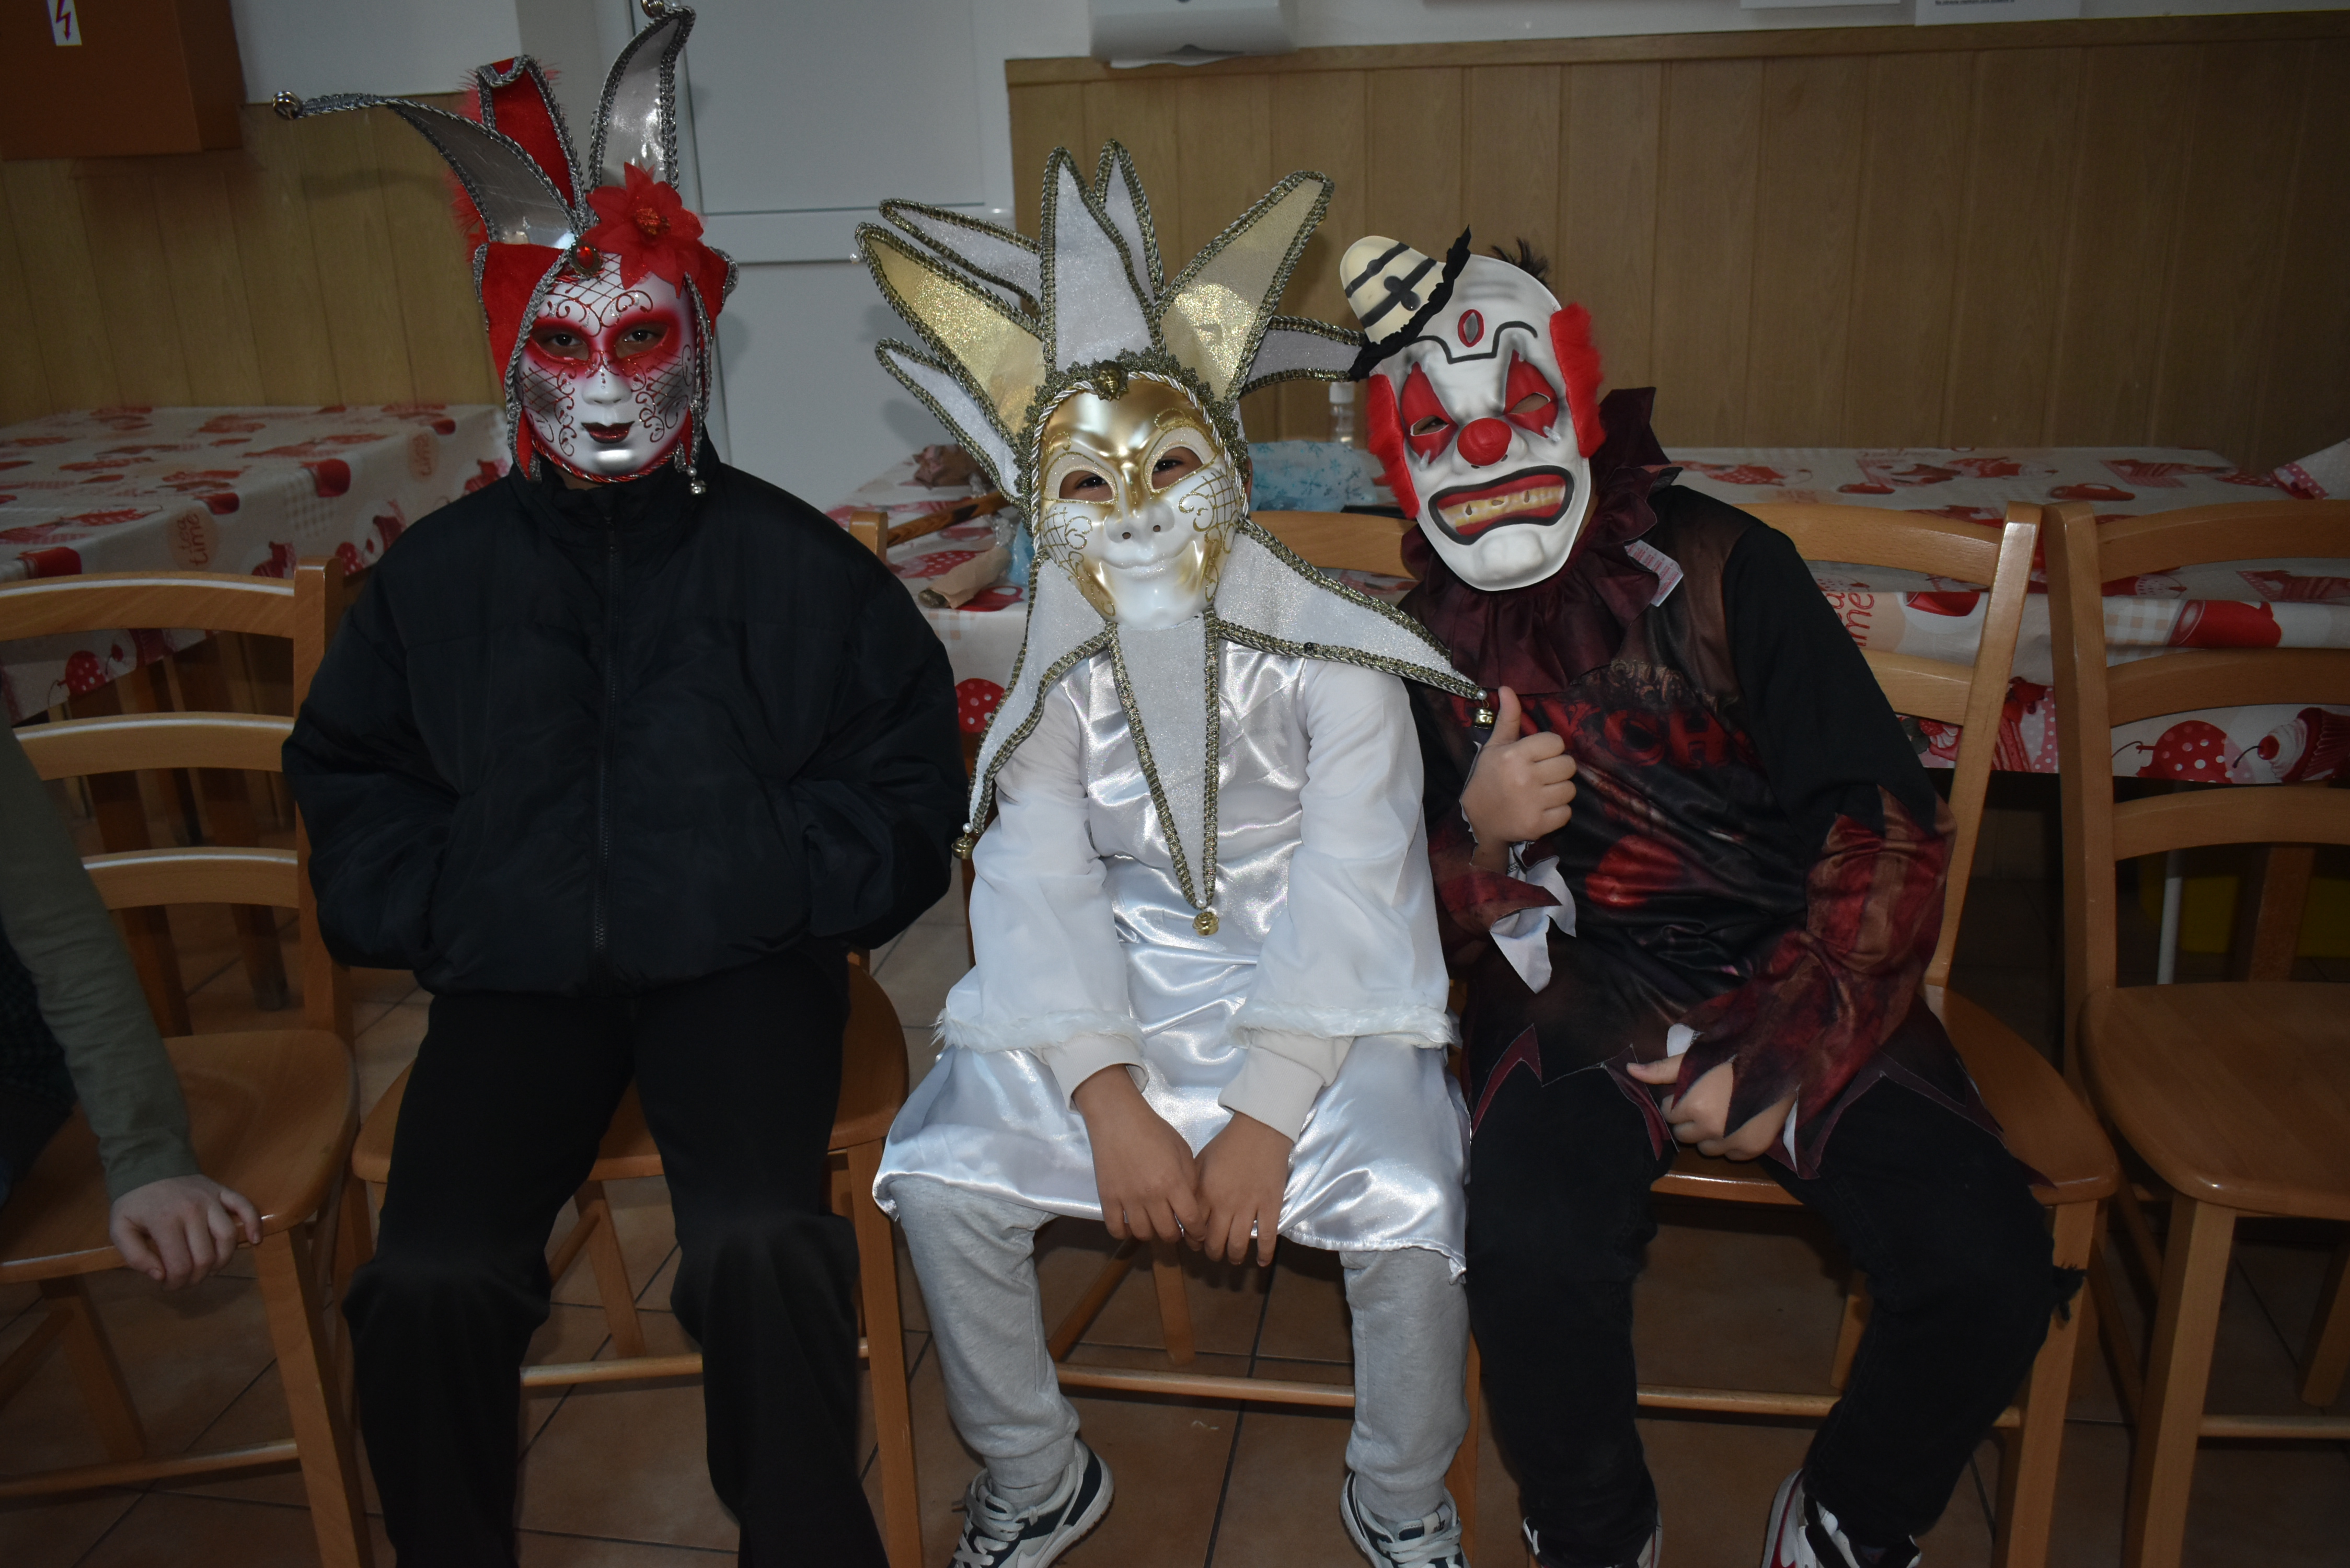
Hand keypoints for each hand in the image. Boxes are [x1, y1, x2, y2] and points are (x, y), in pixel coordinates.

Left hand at [109, 1175, 261, 1288]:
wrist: (148, 1166)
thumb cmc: (134, 1203)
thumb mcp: (119, 1230)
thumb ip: (135, 1257)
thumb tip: (160, 1276)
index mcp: (165, 1222)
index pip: (180, 1265)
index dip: (176, 1283)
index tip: (168, 1285)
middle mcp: (192, 1211)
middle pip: (205, 1257)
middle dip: (196, 1278)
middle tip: (185, 1280)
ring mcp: (211, 1200)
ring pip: (227, 1238)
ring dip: (222, 1261)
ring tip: (209, 1268)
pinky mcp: (222, 1191)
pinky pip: (246, 1207)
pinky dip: (253, 1225)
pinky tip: (255, 1241)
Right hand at [1073, 1067, 1201, 1245]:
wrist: (1119, 1119)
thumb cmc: (1154, 1131)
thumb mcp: (1182, 1151)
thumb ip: (1190, 1179)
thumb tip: (1193, 1205)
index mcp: (1173, 1182)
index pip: (1191, 1220)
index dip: (1198, 1232)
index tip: (1198, 1233)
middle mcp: (1151, 1195)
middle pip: (1167, 1233)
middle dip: (1176, 1235)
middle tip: (1175, 1228)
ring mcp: (1127, 1198)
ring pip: (1143, 1234)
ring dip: (1152, 1233)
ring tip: (1154, 1224)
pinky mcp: (1107, 1198)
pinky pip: (1116, 1229)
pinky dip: (1125, 1232)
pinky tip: (1131, 1224)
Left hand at [1193, 1112, 1290, 1265]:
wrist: (1260, 1130)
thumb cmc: (1227, 1143)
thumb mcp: (1201, 1161)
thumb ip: (1193, 1185)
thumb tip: (1185, 1205)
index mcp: (1206, 1193)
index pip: (1194, 1227)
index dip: (1193, 1241)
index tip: (1194, 1244)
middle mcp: (1225, 1204)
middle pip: (1215, 1241)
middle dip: (1212, 1253)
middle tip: (1213, 1254)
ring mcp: (1249, 1206)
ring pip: (1238, 1244)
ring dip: (1233, 1256)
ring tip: (1232, 1258)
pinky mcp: (1271, 1206)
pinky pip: (1267, 1236)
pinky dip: (1264, 1253)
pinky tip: (1261, 1262)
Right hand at [1461, 687, 1576, 871]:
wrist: (1479, 821)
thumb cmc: (1489, 779)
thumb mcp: (1495, 747)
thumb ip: (1508, 719)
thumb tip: (1507, 688)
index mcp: (1514, 755)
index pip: (1556, 742)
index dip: (1550, 749)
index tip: (1537, 757)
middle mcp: (1524, 778)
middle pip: (1568, 765)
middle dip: (1558, 770)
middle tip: (1542, 776)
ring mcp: (1532, 803)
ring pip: (1570, 789)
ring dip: (1559, 791)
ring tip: (1541, 793)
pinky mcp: (1539, 825)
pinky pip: (1566, 813)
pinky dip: (1557, 813)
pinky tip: (1541, 809)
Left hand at [1626, 1057, 1795, 1160]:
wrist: (1779, 1062)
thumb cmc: (1731, 1055)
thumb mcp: (1694, 1058)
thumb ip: (1661, 1069)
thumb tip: (1629, 1072)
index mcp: (1691, 1106)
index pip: (1668, 1113)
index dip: (1677, 1102)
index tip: (1690, 1091)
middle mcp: (1709, 1128)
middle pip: (1683, 1134)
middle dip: (1689, 1120)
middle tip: (1707, 1102)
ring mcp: (1731, 1142)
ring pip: (1705, 1148)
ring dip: (1708, 1135)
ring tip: (1723, 1112)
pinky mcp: (1751, 1149)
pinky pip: (1729, 1155)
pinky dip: (1730, 1143)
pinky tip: (1739, 1123)